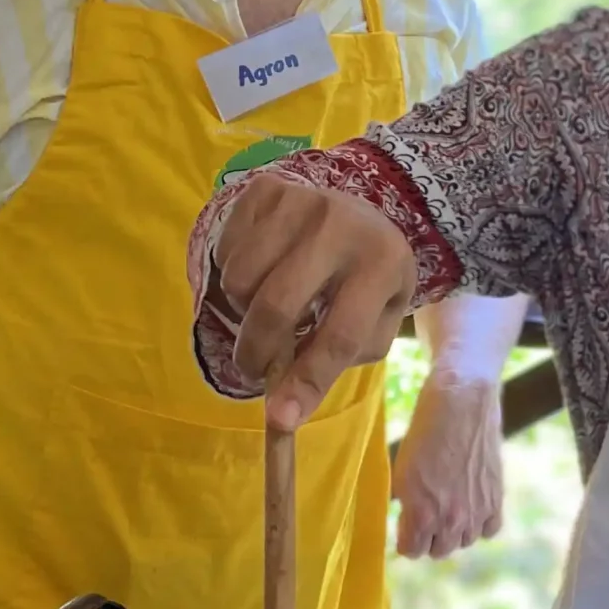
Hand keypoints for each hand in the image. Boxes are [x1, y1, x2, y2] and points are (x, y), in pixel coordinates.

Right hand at [205, 178, 416, 431]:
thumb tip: (282, 411)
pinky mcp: (265, 189)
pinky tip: (265, 269)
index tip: (279, 419)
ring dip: (245, 309)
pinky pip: (226, 252)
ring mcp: (300, 200)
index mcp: (383, 264)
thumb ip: (334, 363)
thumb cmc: (367, 282)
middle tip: (254, 368)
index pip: (340, 333)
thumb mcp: (373, 324)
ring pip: (240, 281)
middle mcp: (342, 224)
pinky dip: (236, 274)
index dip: (308, 380)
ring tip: (271, 304)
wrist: (364, 214)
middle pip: (278, 306)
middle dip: (256, 351)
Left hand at [393, 374, 504, 557]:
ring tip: (449, 508)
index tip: (406, 526)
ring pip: (464, 542)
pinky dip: (480, 525)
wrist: (462, 404)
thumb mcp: (402, 472)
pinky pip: (489, 530)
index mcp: (422, 515)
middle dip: (429, 538)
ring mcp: (476, 512)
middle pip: (438, 551)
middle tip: (426, 516)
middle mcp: (451, 520)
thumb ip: (406, 505)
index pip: (412, 551)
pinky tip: (472, 509)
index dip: (406, 539)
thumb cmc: (424, 432)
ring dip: (454, 531)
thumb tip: (409, 522)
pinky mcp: (496, 499)